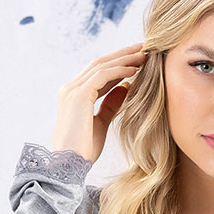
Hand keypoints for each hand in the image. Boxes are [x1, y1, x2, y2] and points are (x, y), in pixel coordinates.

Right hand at [53, 41, 148, 167]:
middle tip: (143, 48)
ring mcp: (72, 90)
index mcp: (73, 95)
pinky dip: (119, 70)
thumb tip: (125, 87)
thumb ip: (110, 105)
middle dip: (122, 54)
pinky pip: (102, 76)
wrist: (69, 166)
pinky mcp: (79, 95)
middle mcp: (70, 88)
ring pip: (101, 65)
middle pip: (99, 63)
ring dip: (124, 59)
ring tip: (144, 55)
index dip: (117, 64)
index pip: (97, 72)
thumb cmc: (83, 151)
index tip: (136, 60)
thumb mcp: (100, 124)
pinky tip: (135, 70)